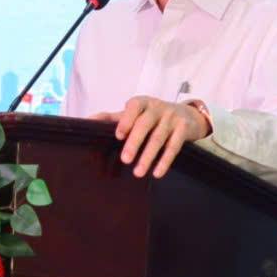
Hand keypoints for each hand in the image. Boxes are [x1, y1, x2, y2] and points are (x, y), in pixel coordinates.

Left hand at [91, 96, 210, 178]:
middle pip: (145, 124)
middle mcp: (157, 107)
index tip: (118, 135)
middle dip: (135, 142)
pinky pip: (174, 146)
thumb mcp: (135, 114)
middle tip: (125, 159)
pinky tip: (157, 173)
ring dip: (148, 156)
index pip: (134, 107)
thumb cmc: (153, 116)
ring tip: (138, 172)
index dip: (126, 120)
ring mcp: (172, 117)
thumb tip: (88, 120)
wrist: (187, 115)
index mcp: (142, 103)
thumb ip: (113, 118)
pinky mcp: (183, 128)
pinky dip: (165, 161)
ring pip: (158, 138)